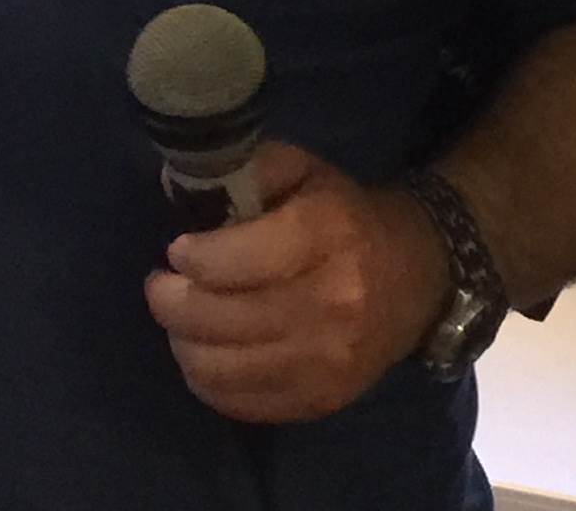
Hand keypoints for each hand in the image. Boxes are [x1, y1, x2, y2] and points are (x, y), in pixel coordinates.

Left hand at [142, 141, 448, 422]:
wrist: (415, 277)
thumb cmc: (344, 215)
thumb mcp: (302, 170)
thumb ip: (243, 172)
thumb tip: (175, 188)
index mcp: (326, 235)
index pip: (239, 260)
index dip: (195, 259)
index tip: (178, 250)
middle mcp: (332, 304)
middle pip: (222, 319)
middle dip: (172, 302)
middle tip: (160, 286)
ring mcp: (327, 362)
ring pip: (221, 368)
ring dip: (182, 342)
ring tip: (179, 319)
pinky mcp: (321, 401)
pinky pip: (239, 404)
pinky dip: (207, 380)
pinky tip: (205, 351)